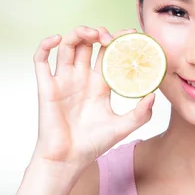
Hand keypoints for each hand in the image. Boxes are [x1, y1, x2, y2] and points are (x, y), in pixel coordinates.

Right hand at [31, 26, 154, 169]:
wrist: (69, 160)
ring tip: (91, 34)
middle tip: (109, 37)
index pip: (108, 53)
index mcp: (100, 84)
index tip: (130, 34)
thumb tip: (154, 95)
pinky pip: (41, 59)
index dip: (117, 40)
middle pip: (88, 44)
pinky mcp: (46, 86)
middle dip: (98, 34)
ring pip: (68, 46)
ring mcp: (63, 80)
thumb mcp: (123, 127)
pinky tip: (57, 39)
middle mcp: (82, 78)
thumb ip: (141, 113)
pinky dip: (46, 45)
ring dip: (78, 33)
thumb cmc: (94, 145)